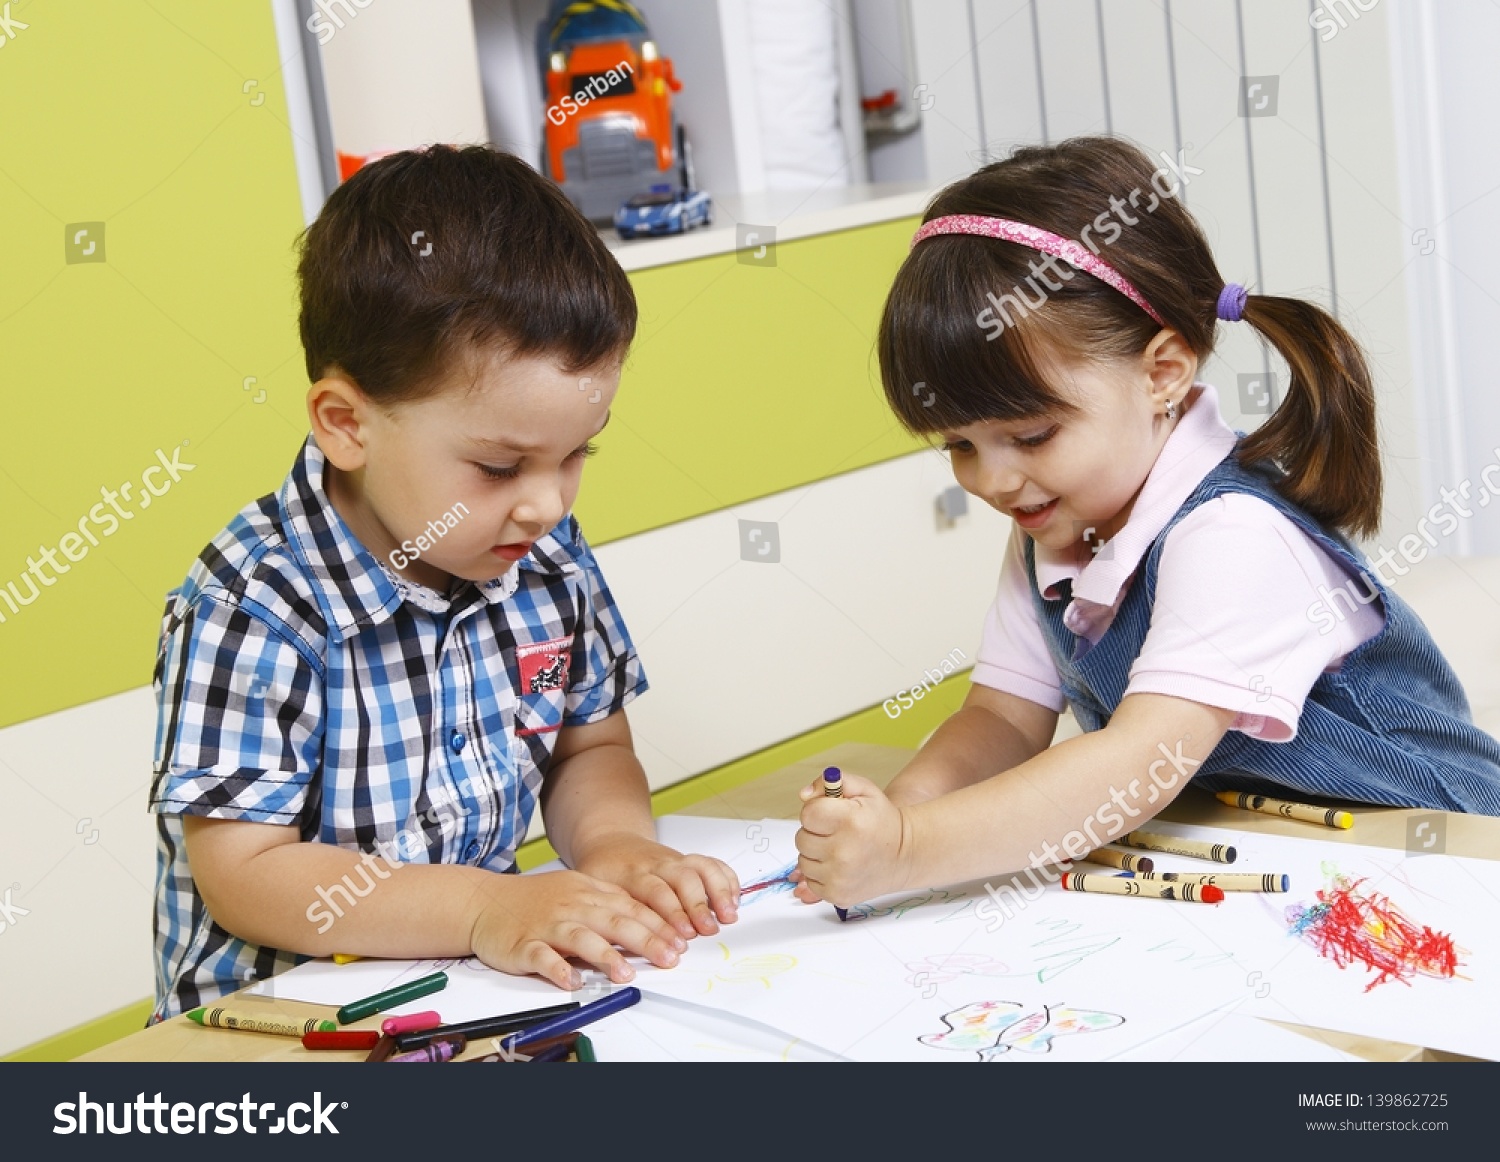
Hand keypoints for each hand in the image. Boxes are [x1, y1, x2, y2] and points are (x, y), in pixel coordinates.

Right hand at [468, 868, 686, 989]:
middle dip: (645, 939)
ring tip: (626, 973)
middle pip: (613, 921)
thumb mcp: (575, 890)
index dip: (657, 924)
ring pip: (580, 937)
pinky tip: (572, 981)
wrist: (484, 901)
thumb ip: (607, 904)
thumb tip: (646, 921)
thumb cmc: (534, 900)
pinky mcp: (523, 944)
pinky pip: (541, 957)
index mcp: (586, 892)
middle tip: (670, 958)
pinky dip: (557, 969)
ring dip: (605, 955)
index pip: (629, 906)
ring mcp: (546, 925)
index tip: (680, 941)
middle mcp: (570, 906)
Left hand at [576, 834, 739, 939]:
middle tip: (707, 931)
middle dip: (698, 905)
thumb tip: (612, 951)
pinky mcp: (687, 860)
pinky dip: (726, 879)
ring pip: (701, 868)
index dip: (671, 914)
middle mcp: (657, 865)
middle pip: (683, 878)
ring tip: (728, 916)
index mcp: (632, 873)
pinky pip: (711, 863)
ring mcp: (675, 860)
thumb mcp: (593, 891)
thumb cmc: (603, 872)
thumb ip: (607, 915)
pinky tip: (733, 899)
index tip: (682, 937)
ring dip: (718, 891)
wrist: (611, 843)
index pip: (655, 891)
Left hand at [792, 773, 913, 907]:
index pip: (808, 813)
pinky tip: (839, 865)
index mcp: (850, 821)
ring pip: (803, 861)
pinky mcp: (837, 895)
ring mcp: (839, 877)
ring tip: (838, 849)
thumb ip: (831, 782)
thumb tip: (804, 795)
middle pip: (802, 838)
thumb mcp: (863, 790)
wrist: (905, 855)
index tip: (830, 814)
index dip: (816, 811)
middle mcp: (844, 851)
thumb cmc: (882, 821)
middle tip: (835, 832)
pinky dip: (820, 873)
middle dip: (815, 832)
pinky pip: (810, 880)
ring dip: (815, 854)